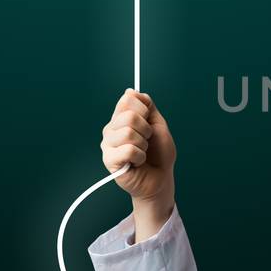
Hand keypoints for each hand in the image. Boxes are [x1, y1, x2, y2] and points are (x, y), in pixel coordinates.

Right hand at [101, 89, 174, 209]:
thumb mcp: (158, 124)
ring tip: (142, 152)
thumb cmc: (159, 154)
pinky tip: (138, 162)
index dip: (143, 109)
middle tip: (147, 141)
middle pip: (128, 115)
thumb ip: (147, 107)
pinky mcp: (109, 160)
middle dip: (146, 129)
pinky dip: (140, 156)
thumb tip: (132, 91)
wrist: (161, 178)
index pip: (127, 100)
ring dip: (143, 143)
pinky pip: (128, 150)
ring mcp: (108, 145)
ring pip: (128, 132)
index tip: (149, 122)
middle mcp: (111, 129)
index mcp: (121, 119)